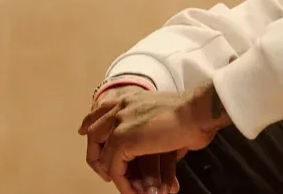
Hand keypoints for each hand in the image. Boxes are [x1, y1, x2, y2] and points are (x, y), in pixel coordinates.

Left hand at [78, 84, 225, 193]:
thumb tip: (160, 146)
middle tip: (102, 170)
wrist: (198, 111)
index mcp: (132, 98)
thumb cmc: (195, 113)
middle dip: (94, 153)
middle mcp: (122, 107)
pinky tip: (133, 190)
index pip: (102, 109)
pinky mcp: (123, 140)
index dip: (91, 123)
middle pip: (93, 130)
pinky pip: (115, 168)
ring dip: (109, 171)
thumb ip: (155, 126)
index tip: (85, 132)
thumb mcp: (170, 115)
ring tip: (121, 184)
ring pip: (100, 153)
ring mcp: (120, 123)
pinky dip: (122, 182)